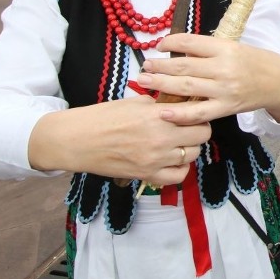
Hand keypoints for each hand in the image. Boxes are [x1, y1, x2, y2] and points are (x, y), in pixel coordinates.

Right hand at [30, 95, 210, 185]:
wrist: (77, 140)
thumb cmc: (104, 117)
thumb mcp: (136, 102)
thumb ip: (161, 104)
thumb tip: (180, 104)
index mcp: (159, 115)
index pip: (197, 114)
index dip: (199, 112)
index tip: (195, 111)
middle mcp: (161, 138)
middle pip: (202, 136)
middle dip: (198, 129)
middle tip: (189, 127)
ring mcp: (156, 159)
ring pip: (192, 155)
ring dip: (189, 148)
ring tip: (179, 143)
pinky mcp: (147, 175)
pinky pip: (178, 176)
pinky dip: (179, 169)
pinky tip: (172, 161)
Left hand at [139, 33, 279, 122]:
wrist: (279, 81)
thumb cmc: (254, 62)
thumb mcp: (234, 47)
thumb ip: (209, 49)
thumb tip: (178, 49)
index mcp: (225, 47)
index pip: (191, 42)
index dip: (171, 42)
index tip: (159, 45)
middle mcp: (224, 67)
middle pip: (184, 66)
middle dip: (160, 66)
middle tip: (144, 67)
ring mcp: (225, 89)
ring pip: (186, 87)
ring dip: (161, 84)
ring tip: (145, 81)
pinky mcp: (227, 107)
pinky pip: (199, 112)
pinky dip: (180, 113)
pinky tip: (163, 111)